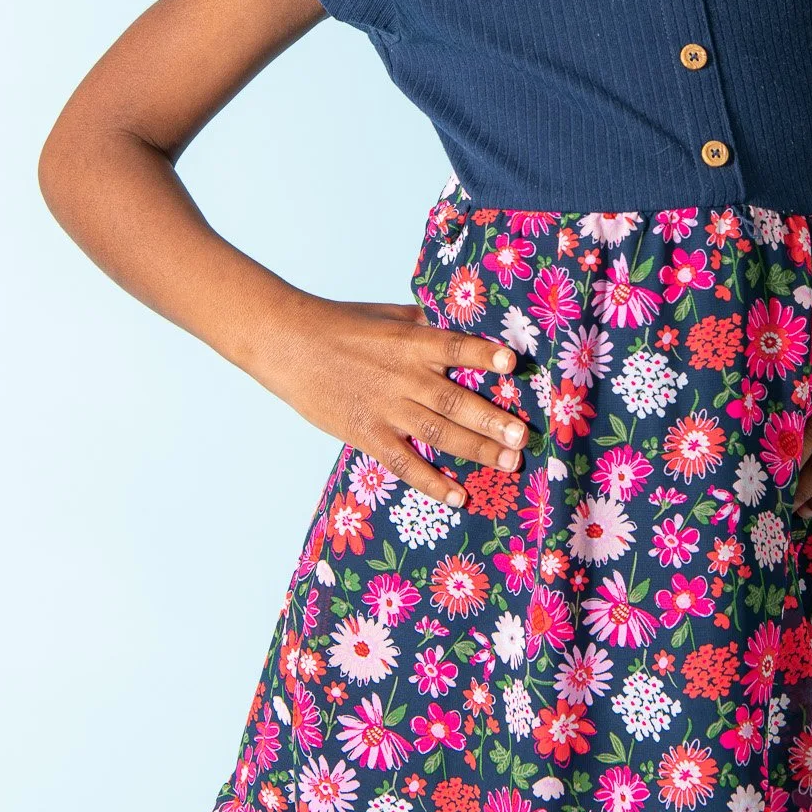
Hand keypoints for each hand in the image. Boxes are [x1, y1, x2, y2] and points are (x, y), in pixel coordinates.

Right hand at [263, 296, 525, 508]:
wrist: (288, 343)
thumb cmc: (340, 324)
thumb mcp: (387, 314)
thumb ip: (425, 324)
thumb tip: (459, 323)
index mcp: (410, 340)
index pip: (454, 345)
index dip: (483, 354)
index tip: (512, 363)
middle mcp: (403, 375)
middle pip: (453, 399)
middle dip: (491, 419)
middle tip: (523, 436)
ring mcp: (385, 407)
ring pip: (437, 431)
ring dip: (475, 449)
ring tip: (509, 461)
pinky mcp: (366, 433)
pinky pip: (403, 462)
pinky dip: (430, 481)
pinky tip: (457, 496)